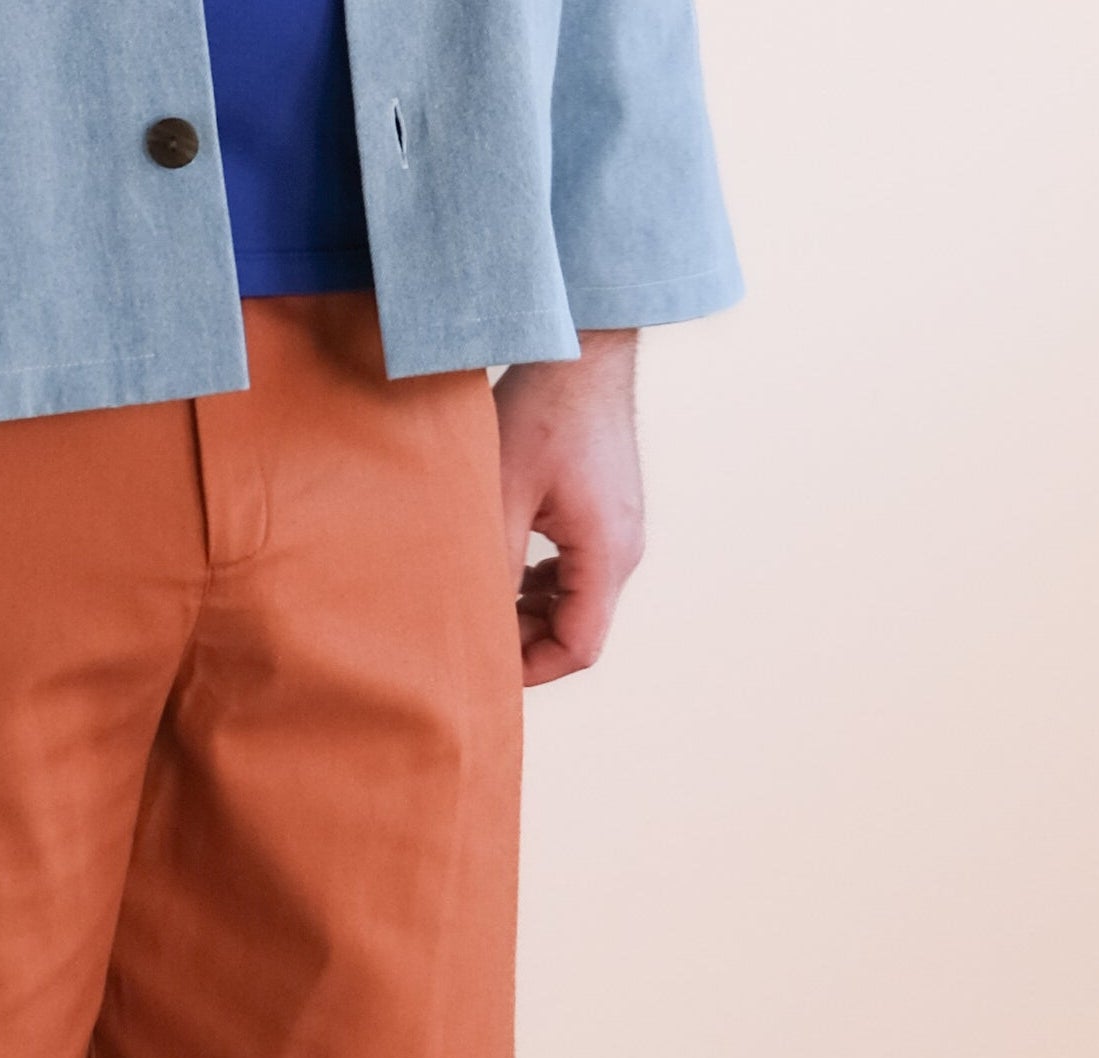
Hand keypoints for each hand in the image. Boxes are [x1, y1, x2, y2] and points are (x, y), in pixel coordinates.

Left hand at [493, 331, 644, 686]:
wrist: (582, 348)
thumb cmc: (543, 411)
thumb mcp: (503, 495)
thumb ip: (493, 566)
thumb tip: (476, 625)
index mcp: (607, 554)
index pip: (578, 647)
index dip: (531, 668)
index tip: (486, 663)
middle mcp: (624, 550)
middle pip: (579, 630)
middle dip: (526, 641)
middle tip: (474, 629)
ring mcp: (621, 532)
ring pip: (578, 603)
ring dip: (533, 612)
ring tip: (487, 597)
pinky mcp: (609, 515)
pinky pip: (580, 573)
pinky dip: (545, 586)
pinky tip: (511, 569)